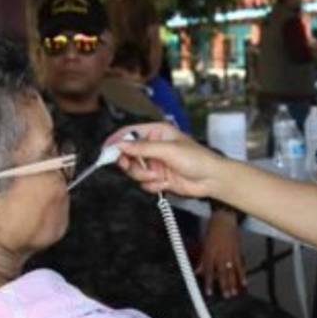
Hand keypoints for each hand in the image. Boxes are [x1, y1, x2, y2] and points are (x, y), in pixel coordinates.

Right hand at [112, 122, 228, 198]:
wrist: (211, 180)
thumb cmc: (196, 158)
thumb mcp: (168, 149)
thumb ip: (142, 147)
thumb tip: (121, 144)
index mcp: (156, 133)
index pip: (130, 133)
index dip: (116, 141)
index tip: (106, 150)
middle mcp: (153, 147)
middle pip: (128, 154)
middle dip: (130, 163)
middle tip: (129, 166)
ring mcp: (155, 163)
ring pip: (135, 171)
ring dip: (145, 175)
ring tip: (159, 175)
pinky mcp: (158, 178)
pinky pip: (144, 183)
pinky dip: (153, 184)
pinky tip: (166, 182)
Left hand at [196, 211, 246, 297]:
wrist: (224, 219)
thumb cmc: (212, 230)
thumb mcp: (204, 245)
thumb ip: (202, 260)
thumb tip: (197, 271)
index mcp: (210, 254)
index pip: (209, 271)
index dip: (209, 283)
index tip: (209, 293)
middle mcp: (220, 255)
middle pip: (222, 274)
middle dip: (224, 286)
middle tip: (226, 296)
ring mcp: (230, 254)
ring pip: (232, 271)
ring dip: (233, 283)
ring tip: (234, 293)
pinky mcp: (238, 251)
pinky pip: (241, 265)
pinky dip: (243, 274)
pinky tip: (244, 282)